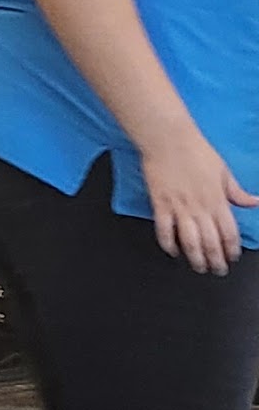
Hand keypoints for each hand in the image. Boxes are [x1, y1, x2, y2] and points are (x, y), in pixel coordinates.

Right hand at [141, 126, 256, 274]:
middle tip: (217, 270)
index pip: (229, 233)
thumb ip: (238, 192)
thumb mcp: (224, 171)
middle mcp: (200, 207)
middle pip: (210, 242)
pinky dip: (168, 243)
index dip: (231, 249)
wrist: (168, 139)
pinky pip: (164, 229)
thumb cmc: (195, 151)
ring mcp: (179, 207)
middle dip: (215, 260)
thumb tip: (255, 202)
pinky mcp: (160, 203)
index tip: (232, 258)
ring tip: (198, 267)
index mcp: (218, 200)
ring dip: (195, 257)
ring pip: (189, 240)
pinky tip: (172, 251)